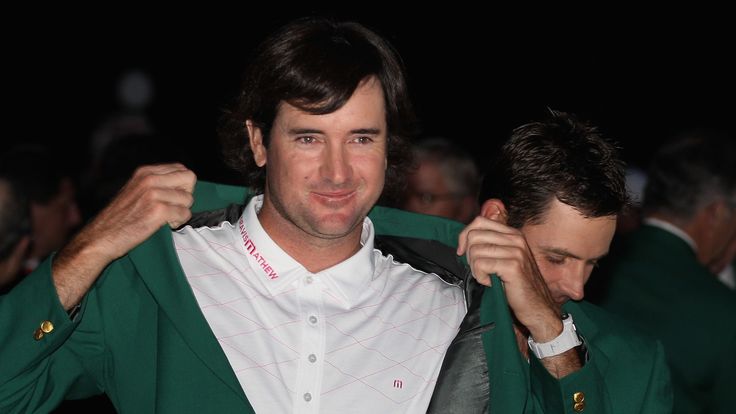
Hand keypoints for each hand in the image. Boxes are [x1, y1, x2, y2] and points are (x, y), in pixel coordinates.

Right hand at [52, 164, 195, 308]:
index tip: (172, 197)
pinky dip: (178, 222)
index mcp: (145, 172)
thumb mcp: (135, 190)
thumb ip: (155, 182)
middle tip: (174, 207)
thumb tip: (182, 183)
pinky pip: (184, 214)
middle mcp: (149, 179)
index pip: (181, 169)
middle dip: (186, 195)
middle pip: (189, 178)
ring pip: (188, 199)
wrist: (101, 237)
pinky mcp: (158, 211)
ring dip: (181, 211)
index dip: (182, 185)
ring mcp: (153, 194)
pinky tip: (165, 225)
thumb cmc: (120, 218)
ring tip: (166, 218)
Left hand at [457, 211, 561, 341]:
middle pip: (474, 235)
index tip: (462, 252)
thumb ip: (489, 245)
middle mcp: (516, 239)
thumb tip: (464, 239)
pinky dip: (480, 277)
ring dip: (475, 268)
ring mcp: (516, 251)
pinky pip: (481, 264)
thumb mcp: (503, 259)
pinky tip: (491, 283)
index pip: (479, 222)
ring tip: (487, 277)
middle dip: (469, 255)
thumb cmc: (516, 285)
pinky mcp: (513, 266)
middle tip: (478, 269)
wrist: (537, 306)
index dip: (465, 236)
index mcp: (513, 234)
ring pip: (475, 251)